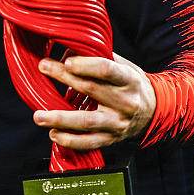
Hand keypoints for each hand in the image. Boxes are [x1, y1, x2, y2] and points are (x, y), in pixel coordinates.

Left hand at [32, 53, 154, 150]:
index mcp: (128, 79)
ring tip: (39, 116)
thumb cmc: (130, 84)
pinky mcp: (111, 139)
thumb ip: (96, 57)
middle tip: (43, 68)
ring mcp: (118, 123)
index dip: (86, 65)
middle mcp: (125, 102)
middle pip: (91, 90)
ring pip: (87, 121)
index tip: (67, 61)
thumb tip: (66, 52)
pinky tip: (54, 134)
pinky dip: (70, 140)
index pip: (107, 69)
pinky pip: (89, 142)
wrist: (154, 112)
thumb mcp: (122, 65)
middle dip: (63, 78)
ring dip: (60, 119)